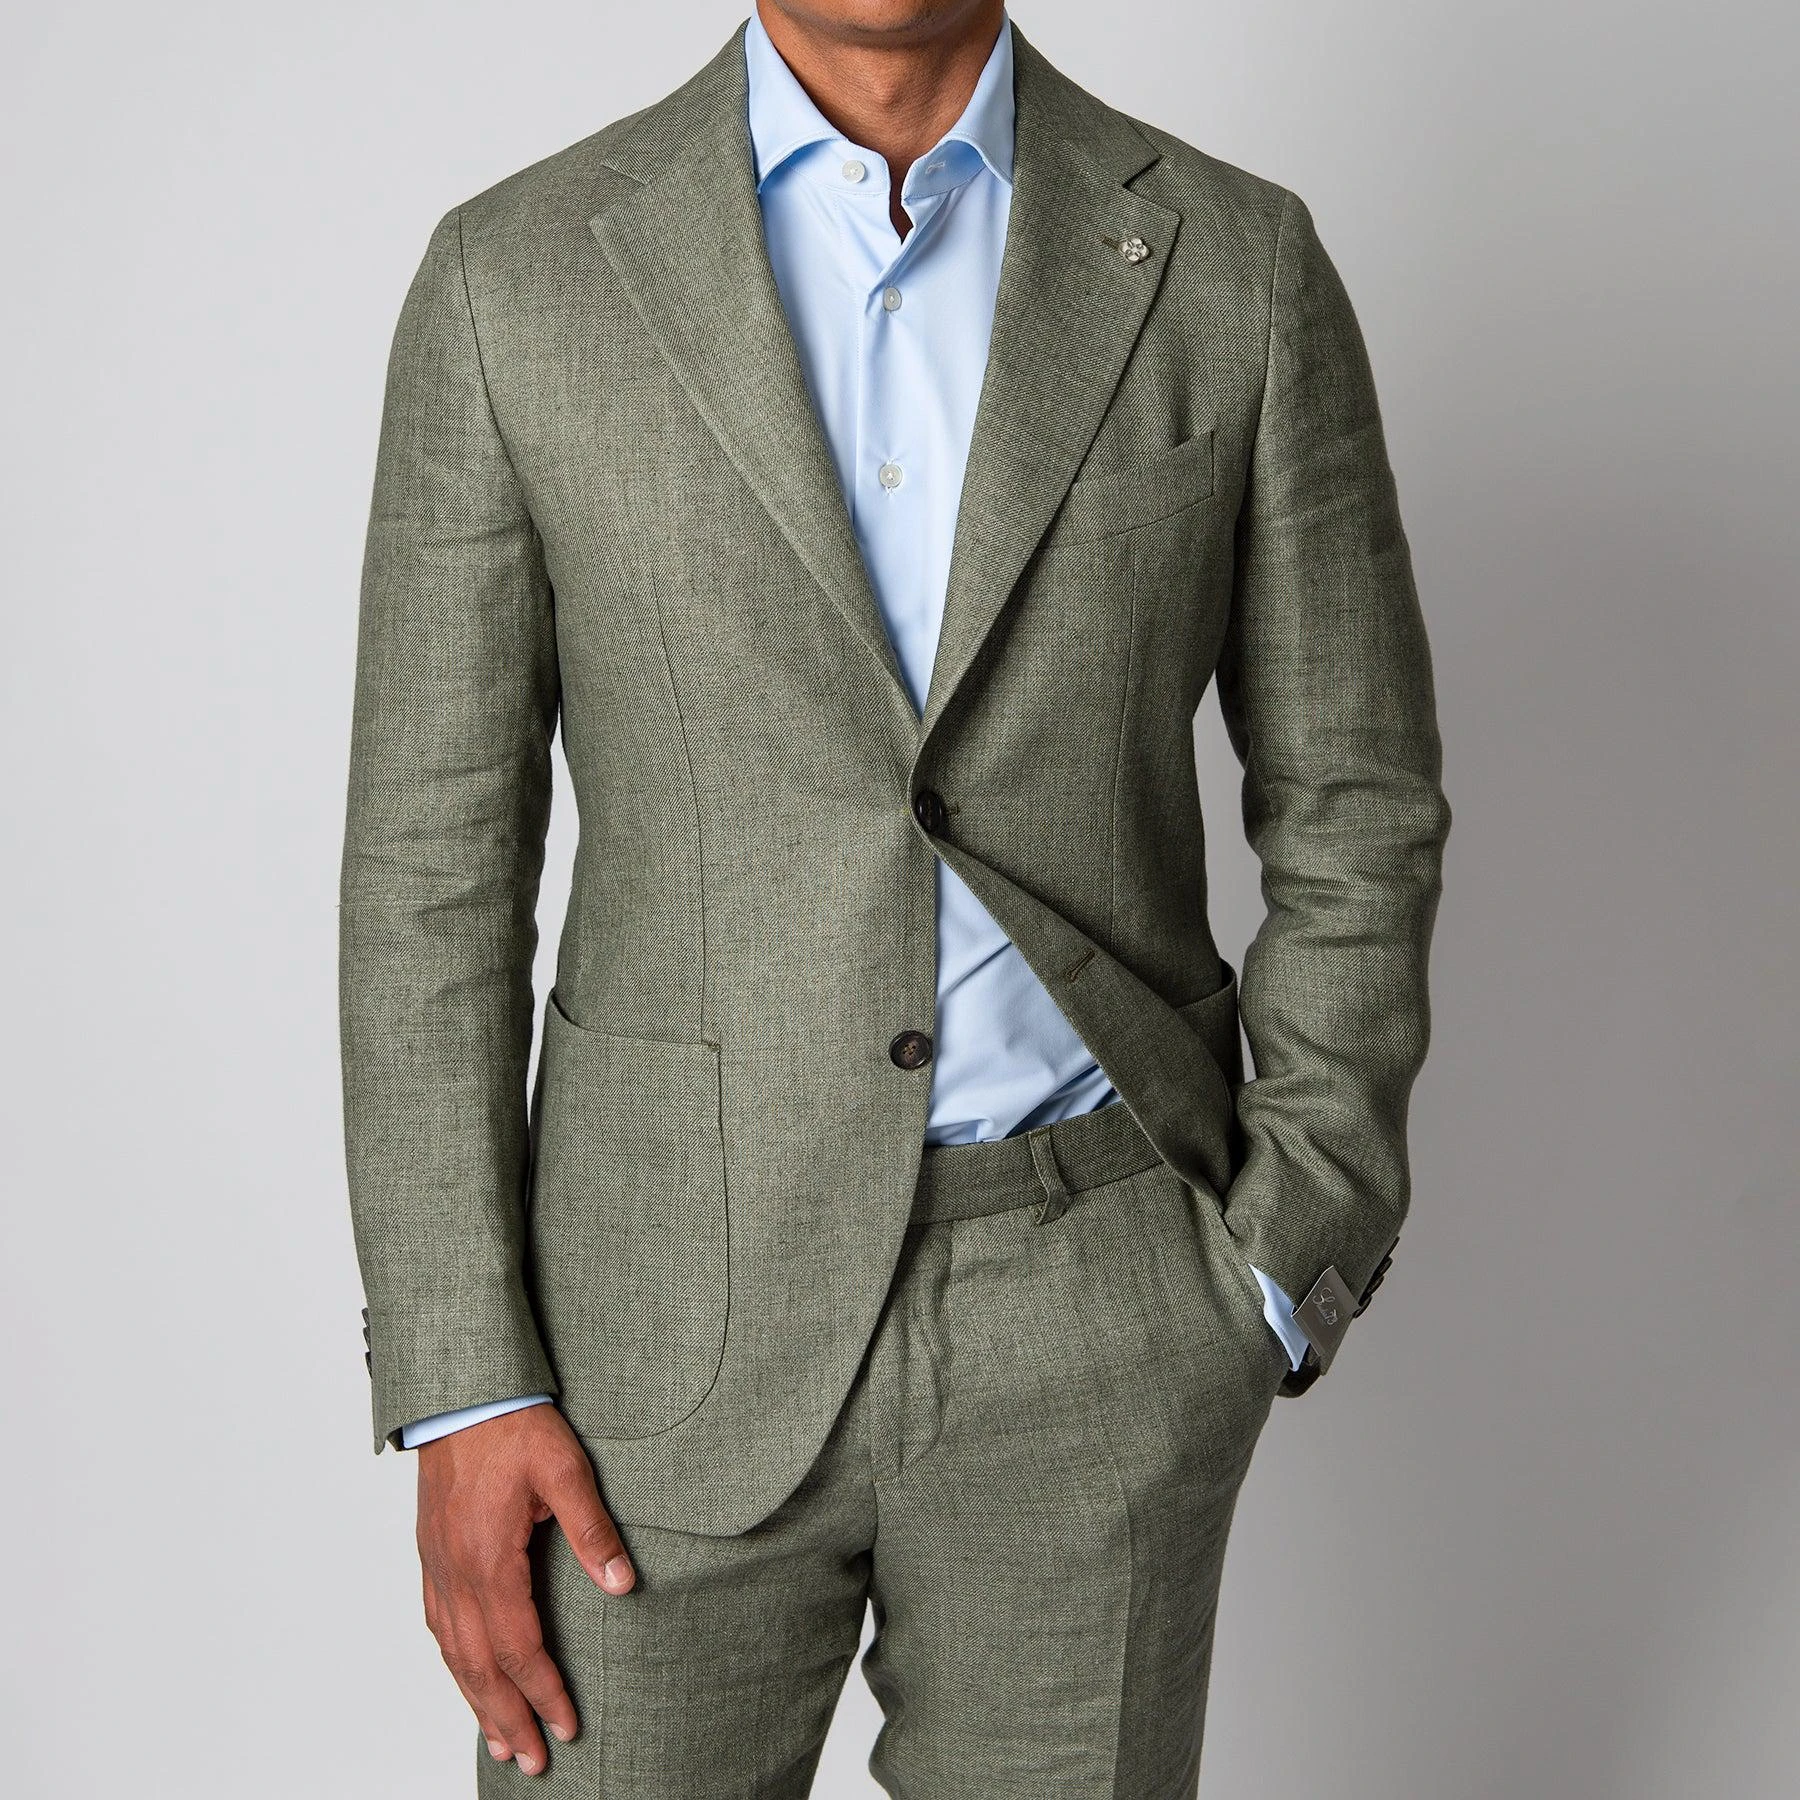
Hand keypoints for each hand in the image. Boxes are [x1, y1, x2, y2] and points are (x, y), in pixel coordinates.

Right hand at [416, 1403, 635, 1775]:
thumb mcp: (566, 1468)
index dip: (544, 1692)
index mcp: (490, 1559)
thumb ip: (593, 1530)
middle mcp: (456, 1572)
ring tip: (501, 1740)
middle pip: (480, 1666)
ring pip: (453, 1653)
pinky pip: (437, 1625)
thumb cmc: (514, 1424)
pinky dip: (453, 1663)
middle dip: (508, 1717)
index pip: (519, 1647)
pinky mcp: (431, 1553)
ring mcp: (437, 1565)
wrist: (461, 1392)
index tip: (567, 1727)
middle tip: (534, 1761)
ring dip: (477, 1701)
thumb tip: (624, 1585)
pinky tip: (466, 1676)